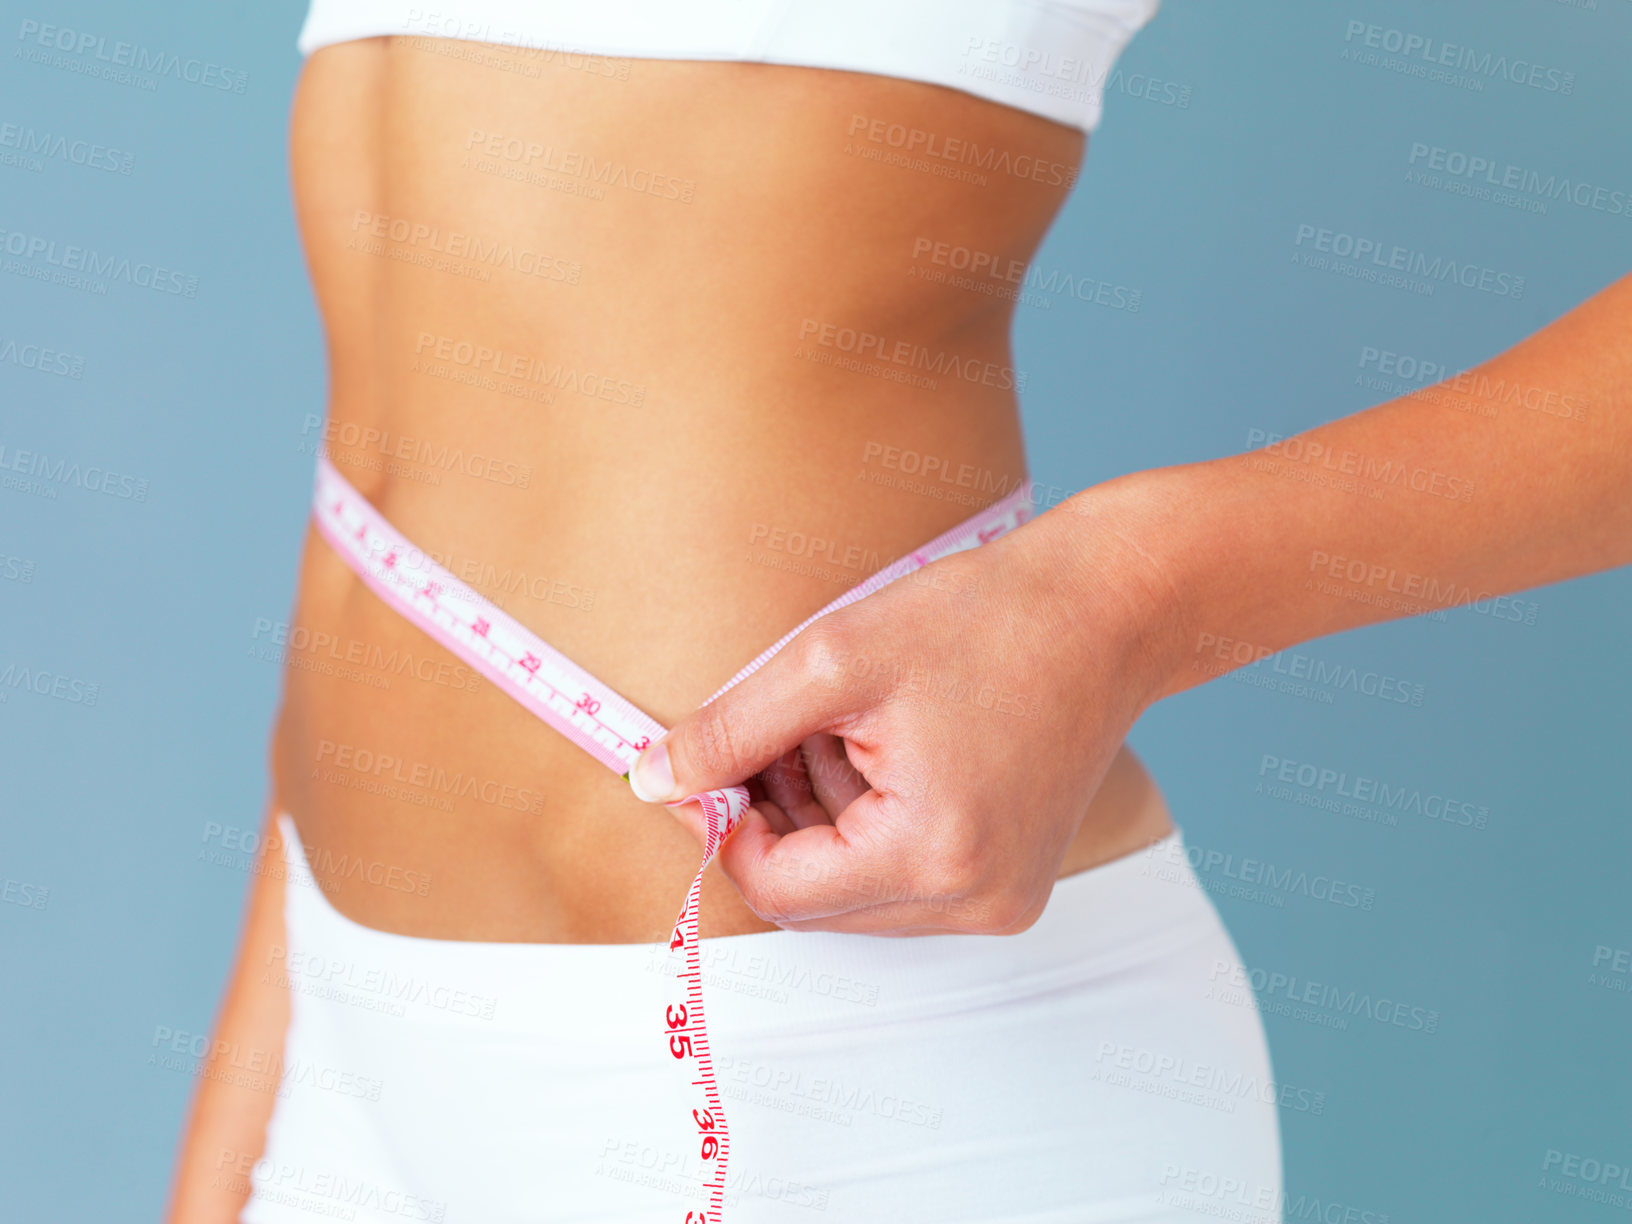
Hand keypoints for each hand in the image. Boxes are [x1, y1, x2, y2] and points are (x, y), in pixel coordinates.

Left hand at [629, 490, 1184, 934]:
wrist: (1113, 605)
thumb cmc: (987, 618)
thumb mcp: (832, 659)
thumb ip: (730, 731)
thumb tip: (650, 782)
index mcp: (935, 857)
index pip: (776, 887)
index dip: (721, 824)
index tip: (702, 760)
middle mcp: (976, 902)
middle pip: (813, 897)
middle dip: (774, 816)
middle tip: (779, 727)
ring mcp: (1001, 898)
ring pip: (851, 889)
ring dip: (819, 816)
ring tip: (841, 723)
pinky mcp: (1011, 879)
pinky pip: (899, 876)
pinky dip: (866, 820)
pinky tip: (881, 745)